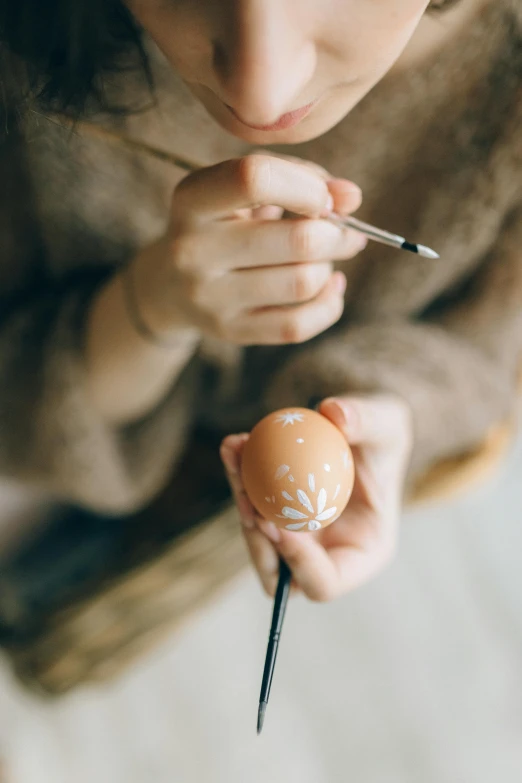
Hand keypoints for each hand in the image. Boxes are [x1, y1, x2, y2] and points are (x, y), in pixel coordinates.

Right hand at [130, 155, 365, 345]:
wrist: (170, 284)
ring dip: (328, 267)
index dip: (306, 185)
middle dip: (336, 233)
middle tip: (343, 231)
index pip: (254, 179)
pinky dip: (328, 304)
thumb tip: (351, 198)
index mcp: (192, 200)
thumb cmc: (223, 223)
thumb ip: (300, 179)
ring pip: (303, 283)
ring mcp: (209, 298)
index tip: (323, 197)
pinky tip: (328, 287)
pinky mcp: (229, 331)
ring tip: (324, 259)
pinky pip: (298, 325)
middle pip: (298, 240)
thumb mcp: (244, 190)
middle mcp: (192, 250)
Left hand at [220, 394, 412, 600]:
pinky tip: (233, 444)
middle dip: (258, 541)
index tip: (278, 523)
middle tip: (247, 500)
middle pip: (279, 572)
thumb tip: (334, 413)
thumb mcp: (389, 421)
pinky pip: (250, 504)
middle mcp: (327, 554)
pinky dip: (239, 477)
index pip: (324, 582)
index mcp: (363, 554)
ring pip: (258, 538)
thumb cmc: (384, 431)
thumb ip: (369, 418)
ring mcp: (298, 538)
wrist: (362, 428)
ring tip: (235, 458)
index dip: (297, 563)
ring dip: (241, 502)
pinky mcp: (275, 514)